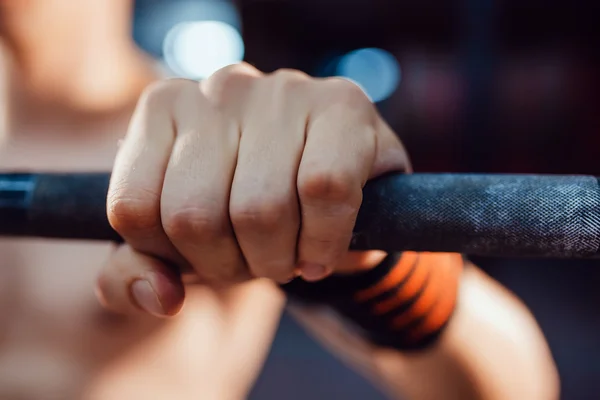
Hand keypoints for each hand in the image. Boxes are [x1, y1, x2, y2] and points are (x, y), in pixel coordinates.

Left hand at [96, 63, 408, 316]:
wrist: (333, 177)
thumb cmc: (246, 206)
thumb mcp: (179, 241)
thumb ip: (136, 271)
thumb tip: (162, 297)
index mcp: (163, 109)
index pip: (136, 211)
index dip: (174, 256)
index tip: (208, 252)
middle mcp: (218, 87)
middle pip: (195, 216)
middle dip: (228, 266)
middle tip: (254, 260)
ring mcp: (282, 89)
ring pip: (260, 210)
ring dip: (277, 261)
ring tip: (289, 253)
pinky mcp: (342, 104)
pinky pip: (323, 191)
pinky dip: (322, 242)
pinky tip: (320, 251)